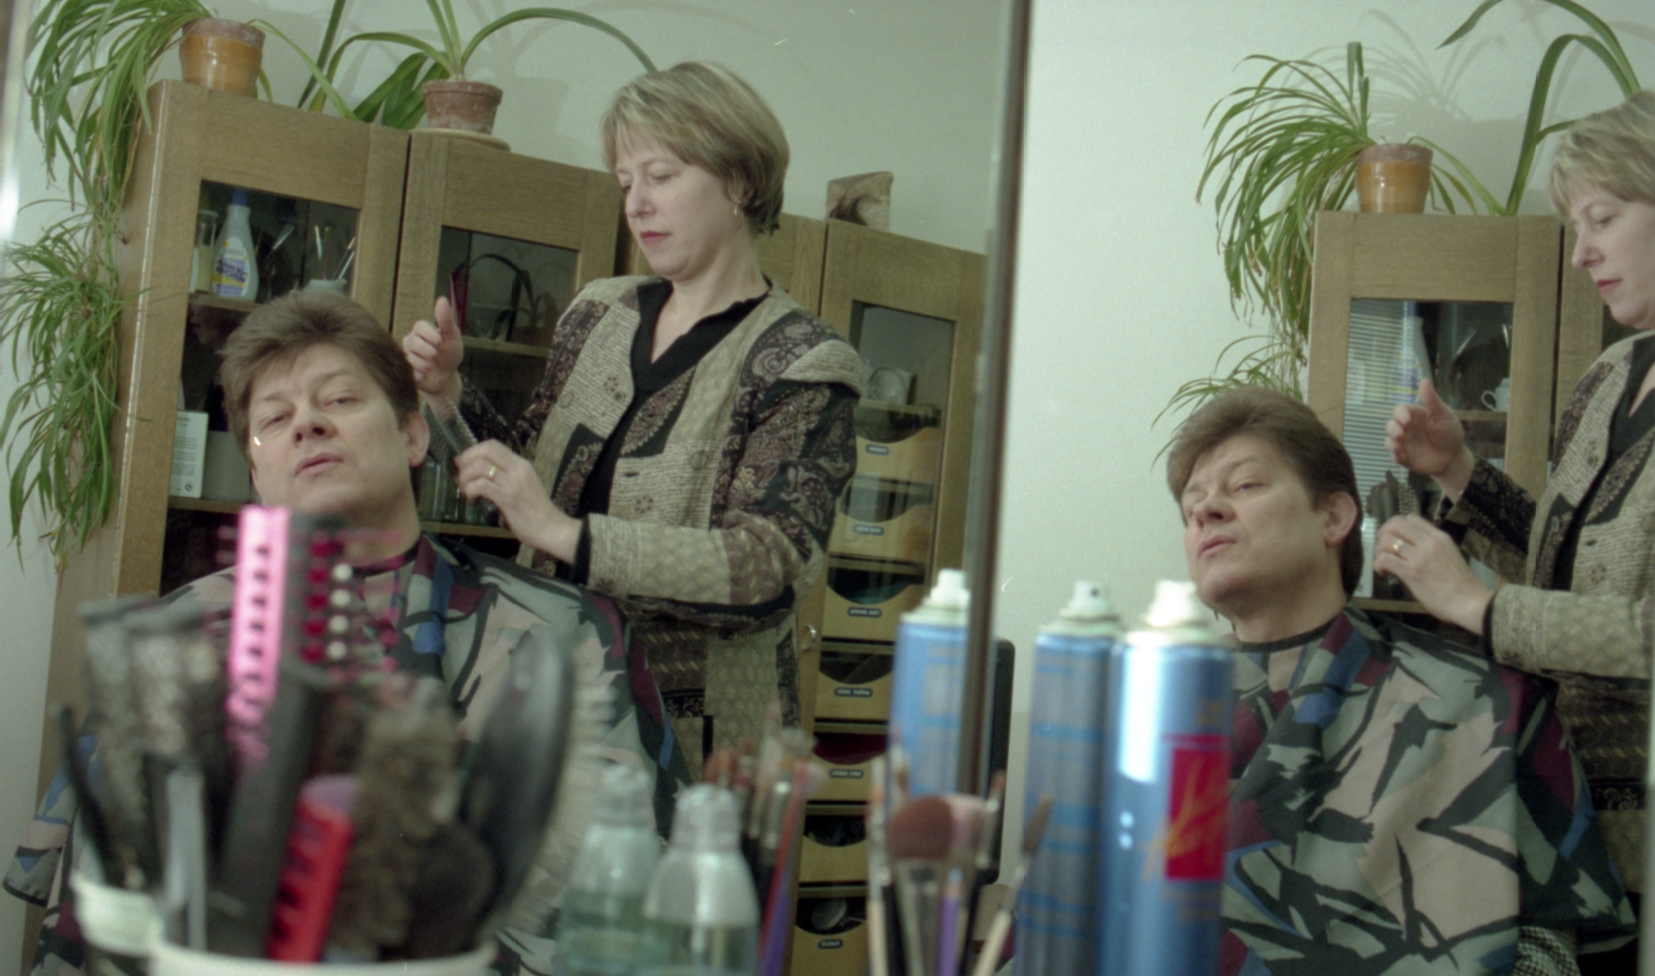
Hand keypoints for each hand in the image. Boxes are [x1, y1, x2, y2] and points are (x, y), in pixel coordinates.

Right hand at [403, 296, 464, 402]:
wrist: (447, 376)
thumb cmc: (450, 353)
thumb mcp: (452, 337)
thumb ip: (446, 320)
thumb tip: (442, 299)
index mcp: (422, 330)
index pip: (420, 326)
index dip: (428, 333)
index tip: (439, 341)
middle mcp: (411, 341)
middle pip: (411, 342)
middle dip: (425, 350)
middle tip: (435, 356)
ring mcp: (406, 355)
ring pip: (408, 357)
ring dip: (422, 364)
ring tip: (431, 368)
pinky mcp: (405, 370)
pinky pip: (407, 372)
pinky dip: (418, 375)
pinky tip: (425, 376)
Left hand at [454, 441, 580, 562]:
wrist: (552, 528)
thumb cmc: (536, 511)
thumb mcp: (523, 485)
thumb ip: (507, 477)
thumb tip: (481, 473)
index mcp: (521, 464)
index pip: (492, 445)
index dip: (472, 451)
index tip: (464, 463)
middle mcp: (518, 469)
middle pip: (485, 451)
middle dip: (466, 460)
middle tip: (461, 475)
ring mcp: (513, 483)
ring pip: (480, 467)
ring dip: (466, 477)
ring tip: (466, 490)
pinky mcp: (508, 498)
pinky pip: (482, 486)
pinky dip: (471, 490)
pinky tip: (472, 498)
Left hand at [1372, 514, 1491, 633]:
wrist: (1469, 601)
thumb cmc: (1461, 583)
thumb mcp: (1449, 554)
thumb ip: (1432, 547)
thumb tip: (1412, 547)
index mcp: (1439, 537)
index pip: (1411, 518)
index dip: (1397, 526)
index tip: (1394, 539)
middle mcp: (1428, 542)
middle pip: (1395, 524)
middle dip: (1383, 534)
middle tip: (1383, 549)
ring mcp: (1419, 556)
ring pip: (1387, 540)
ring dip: (1379, 551)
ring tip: (1383, 564)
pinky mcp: (1411, 572)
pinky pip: (1385, 559)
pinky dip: (1378, 565)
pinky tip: (1383, 573)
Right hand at [1386, 380, 1474, 498]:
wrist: (1454, 457)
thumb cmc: (1450, 432)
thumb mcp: (1445, 415)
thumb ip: (1432, 400)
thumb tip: (1424, 380)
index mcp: (1414, 416)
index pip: (1400, 411)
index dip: (1400, 414)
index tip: (1407, 420)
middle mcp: (1406, 428)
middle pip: (1390, 425)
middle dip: (1393, 429)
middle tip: (1401, 435)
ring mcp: (1404, 443)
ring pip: (1389, 440)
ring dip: (1391, 443)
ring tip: (1398, 446)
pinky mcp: (1404, 457)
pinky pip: (1393, 456)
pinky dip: (1394, 455)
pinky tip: (1400, 456)